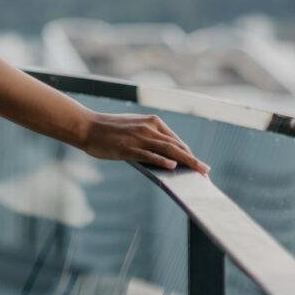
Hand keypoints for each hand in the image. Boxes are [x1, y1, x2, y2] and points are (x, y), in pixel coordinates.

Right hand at [81, 111, 209, 174]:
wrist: (88, 127)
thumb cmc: (111, 130)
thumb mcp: (134, 128)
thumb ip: (150, 138)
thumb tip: (167, 157)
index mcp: (151, 121)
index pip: (176, 140)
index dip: (189, 154)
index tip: (200, 165)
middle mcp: (148, 128)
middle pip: (176, 146)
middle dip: (193, 160)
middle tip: (206, 172)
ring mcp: (139, 137)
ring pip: (168, 150)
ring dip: (186, 162)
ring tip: (199, 172)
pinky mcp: (128, 148)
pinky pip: (149, 154)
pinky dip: (162, 160)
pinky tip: (173, 167)